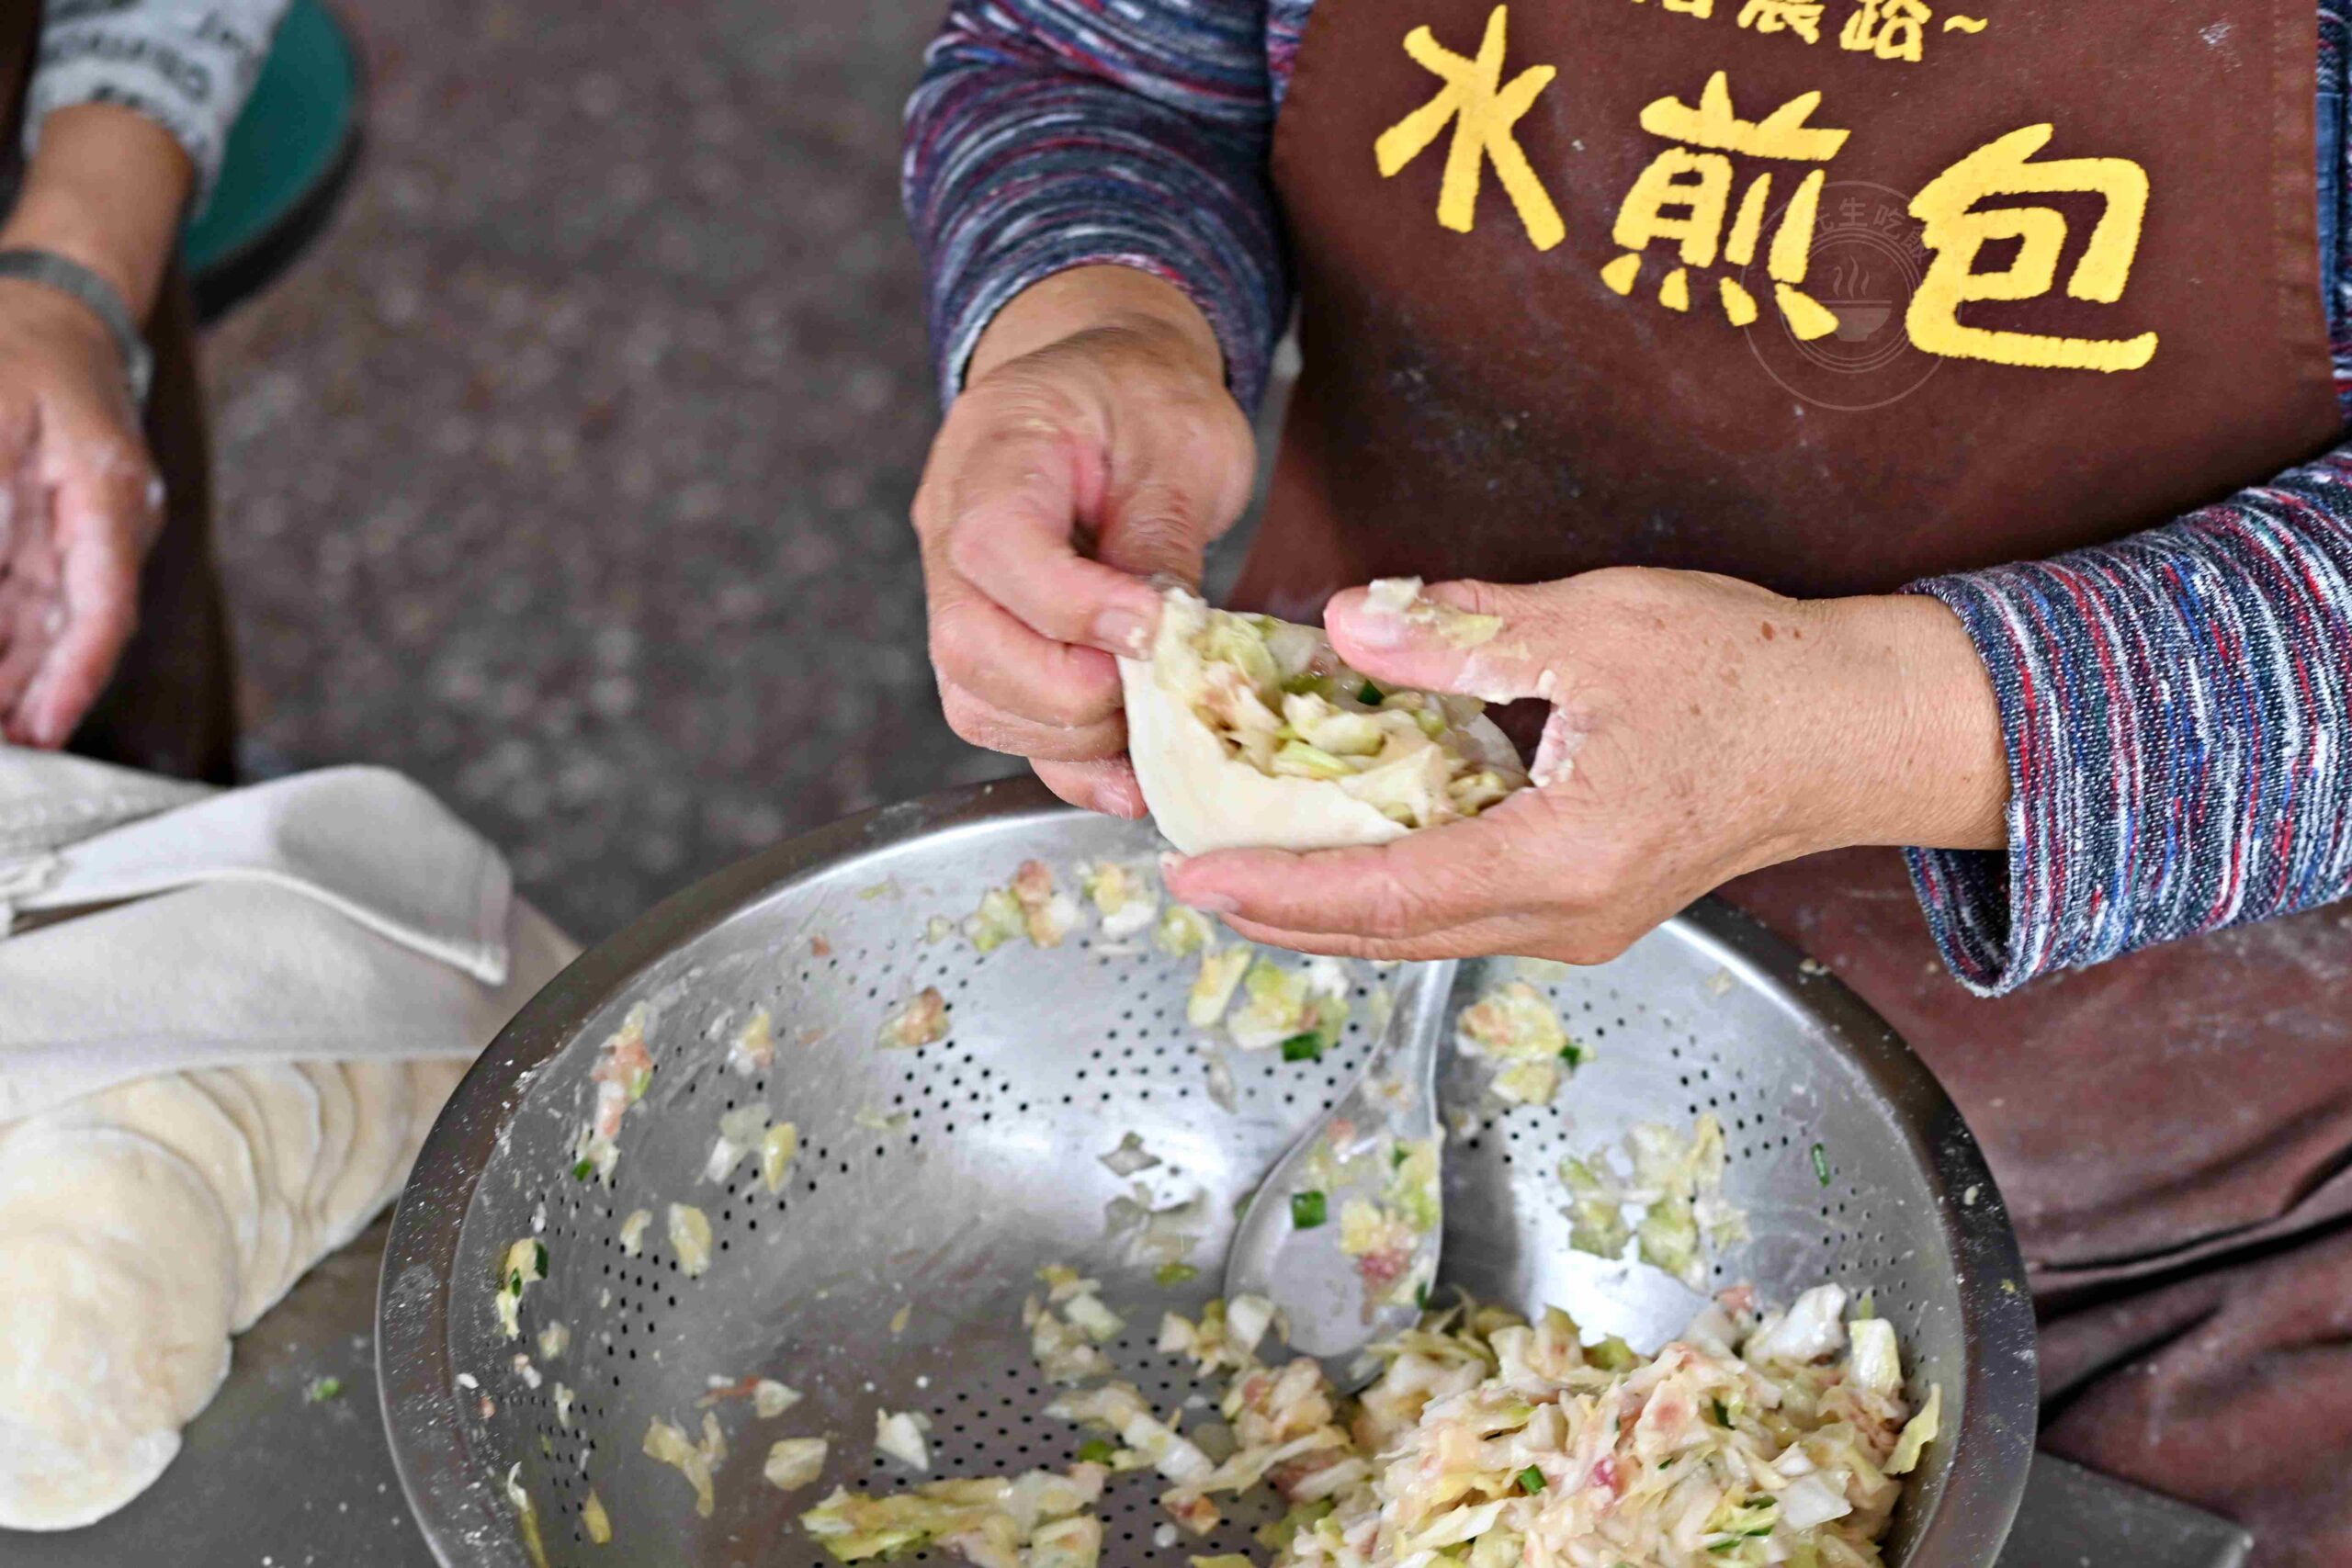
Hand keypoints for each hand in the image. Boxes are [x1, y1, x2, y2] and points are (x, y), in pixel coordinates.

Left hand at [0, 280, 160, 746]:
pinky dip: (10, 644)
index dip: (74, 678)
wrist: (57, 307)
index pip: (104, 610)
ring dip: (17, 678)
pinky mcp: (55, 534)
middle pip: (76, 632)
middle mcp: (109, 527)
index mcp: (111, 497)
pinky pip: (31, 602)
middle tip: (3, 749)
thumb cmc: (22, 341)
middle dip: (34, 696)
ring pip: (50, 625)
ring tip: (0, 730)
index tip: (44, 731)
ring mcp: (85, 533)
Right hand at [914, 266, 1255, 814]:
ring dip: (1070, 738)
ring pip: (976, 699)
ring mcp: (958, 592)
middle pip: (968, 644)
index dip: (1072, 608)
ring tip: (1156, 730)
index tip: (1154, 632)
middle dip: (1072, 693)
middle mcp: (950, 530)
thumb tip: (1164, 639)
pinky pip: (1004, 720)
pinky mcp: (987, 641)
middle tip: (1161, 691)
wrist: (1104, 383)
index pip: (995, 545)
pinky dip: (1067, 760)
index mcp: (995, 450)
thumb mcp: (1179, 438)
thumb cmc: (1143, 397)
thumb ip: (1162, 536)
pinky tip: (1130, 773)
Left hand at [1163, 568, 2010, 962]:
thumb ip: (1463, 631)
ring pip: (1423, 930)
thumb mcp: (1596, 627)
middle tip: (1188, 871)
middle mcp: (1566, 917)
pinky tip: (1351, 842)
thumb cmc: (1750, 671)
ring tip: (1247, 862)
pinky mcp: (1591, 904)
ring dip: (1331, 904)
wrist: (1862, 728)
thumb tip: (1345, 621)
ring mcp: (1581, 922)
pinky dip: (1391, 886)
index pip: (1384, 893)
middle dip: (1281, 910)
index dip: (1278, 887)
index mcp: (1562, 860)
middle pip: (1389, 934)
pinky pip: (1463, 910)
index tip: (1191, 872)